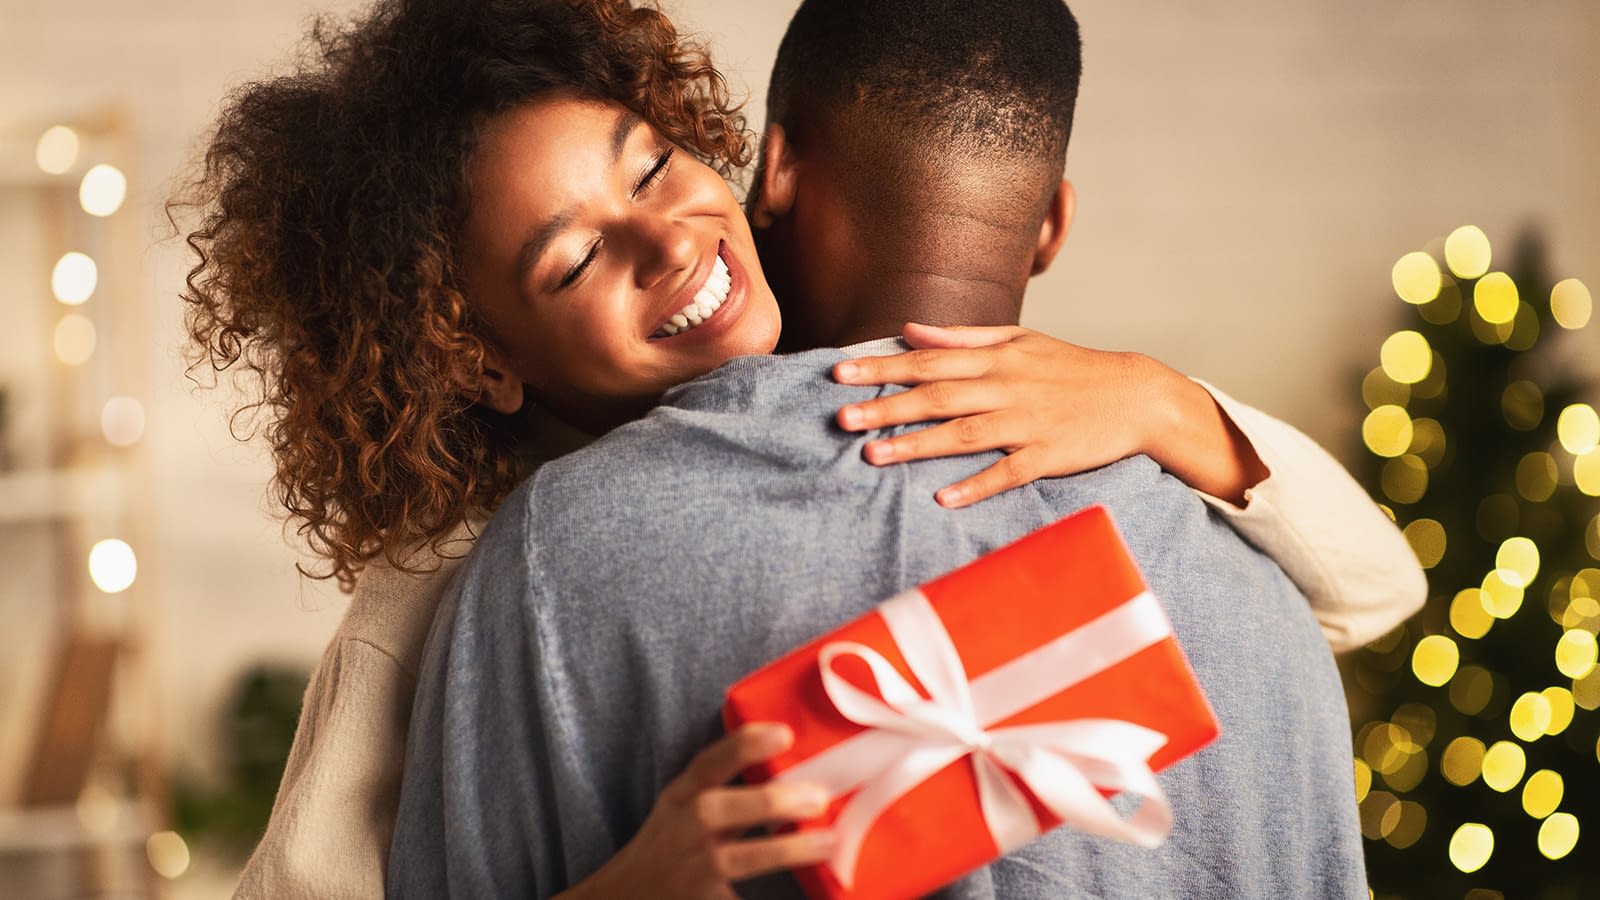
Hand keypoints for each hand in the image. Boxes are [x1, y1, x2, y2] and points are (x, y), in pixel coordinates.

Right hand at [565, 724, 835, 899]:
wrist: (625, 896)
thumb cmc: (670, 842)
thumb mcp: (685, 805)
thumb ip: (726, 786)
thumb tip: (795, 763)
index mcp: (679, 799)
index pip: (706, 764)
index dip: (742, 746)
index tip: (783, 733)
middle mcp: (679, 832)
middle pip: (713, 811)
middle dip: (766, 802)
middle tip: (818, 797)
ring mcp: (688, 872)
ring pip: (730, 860)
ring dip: (781, 850)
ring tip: (826, 842)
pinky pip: (735, 899)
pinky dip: (760, 898)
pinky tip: (813, 892)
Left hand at [832, 323, 1172, 507]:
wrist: (1135, 395)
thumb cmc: (1070, 367)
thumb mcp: (1020, 339)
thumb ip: (962, 337)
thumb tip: (910, 330)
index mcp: (995, 358)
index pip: (927, 361)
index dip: (882, 367)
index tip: (840, 374)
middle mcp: (1006, 388)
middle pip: (936, 397)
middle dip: (886, 407)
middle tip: (840, 419)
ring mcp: (1027, 424)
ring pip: (963, 434)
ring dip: (917, 445)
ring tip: (873, 456)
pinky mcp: (1048, 456)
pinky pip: (1008, 473)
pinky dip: (977, 485)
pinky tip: (945, 499)